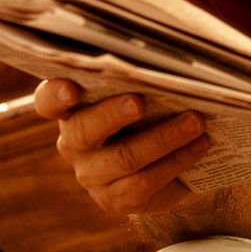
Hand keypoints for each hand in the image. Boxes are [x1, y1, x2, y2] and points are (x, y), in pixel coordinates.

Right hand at [34, 78, 208, 215]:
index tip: (71, 88)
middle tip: (140, 101)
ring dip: (164, 138)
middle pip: (85, 130)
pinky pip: (146, 184)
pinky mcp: (117, 200)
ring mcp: (93, 175)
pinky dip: (178, 161)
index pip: (48, 100)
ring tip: (196, 121)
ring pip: (124, 158)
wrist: (162, 154)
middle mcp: (74, 144)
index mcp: (70, 108)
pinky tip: (201, 145)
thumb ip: (142, 71)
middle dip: (113, 114)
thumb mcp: (140, 85)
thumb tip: (175, 51)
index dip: (56, 94)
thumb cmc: (150, 104)